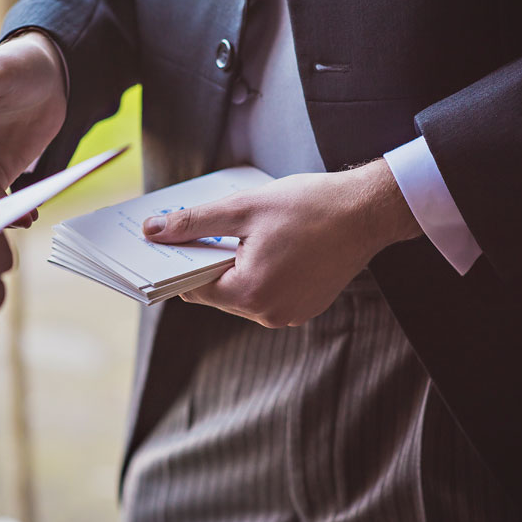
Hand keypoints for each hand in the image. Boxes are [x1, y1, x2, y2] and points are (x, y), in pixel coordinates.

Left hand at [142, 160, 421, 327]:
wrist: (368, 211)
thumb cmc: (310, 206)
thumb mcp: (243, 208)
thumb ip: (194, 223)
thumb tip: (154, 232)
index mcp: (250, 293)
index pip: (193, 288)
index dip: (182, 263)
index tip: (176, 241)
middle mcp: (269, 314)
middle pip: (218, 293)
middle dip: (211, 262)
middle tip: (215, 228)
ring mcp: (290, 315)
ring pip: (243, 294)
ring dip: (237, 267)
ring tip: (251, 234)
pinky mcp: (306, 307)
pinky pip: (268, 294)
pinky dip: (261, 273)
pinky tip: (272, 246)